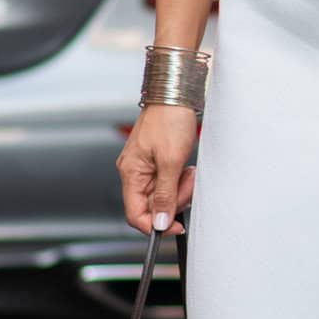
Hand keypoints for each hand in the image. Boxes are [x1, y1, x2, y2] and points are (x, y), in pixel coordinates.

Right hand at [117, 105, 198, 235]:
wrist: (176, 93)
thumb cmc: (170, 118)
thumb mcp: (171, 161)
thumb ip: (166, 195)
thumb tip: (161, 223)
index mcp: (130, 172)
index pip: (135, 214)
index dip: (155, 224)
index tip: (176, 225)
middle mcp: (133, 171)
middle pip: (151, 205)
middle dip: (173, 201)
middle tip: (187, 184)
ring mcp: (144, 166)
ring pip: (162, 194)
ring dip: (179, 189)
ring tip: (188, 171)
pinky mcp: (156, 161)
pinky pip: (167, 181)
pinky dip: (179, 179)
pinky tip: (186, 167)